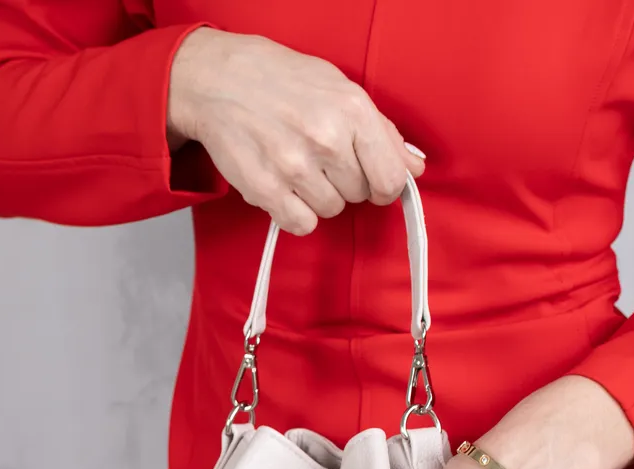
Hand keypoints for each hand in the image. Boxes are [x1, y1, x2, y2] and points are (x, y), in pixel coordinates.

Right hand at [167, 29, 424, 234]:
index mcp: (352, 110)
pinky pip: (301, 224)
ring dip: (318, 196)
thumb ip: (382, 132)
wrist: (220, 79)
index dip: (384, 186)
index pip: (390, 178)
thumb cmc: (283, 82)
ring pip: (330, 210)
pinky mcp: (266, 188)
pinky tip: (285, 187)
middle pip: (359, 195)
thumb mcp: (340, 89)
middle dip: (345, 182)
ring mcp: (294, 166)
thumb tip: (414, 167)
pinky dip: (295, 212)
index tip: (372, 181)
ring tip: (299, 167)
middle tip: (320, 159)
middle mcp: (326, 138)